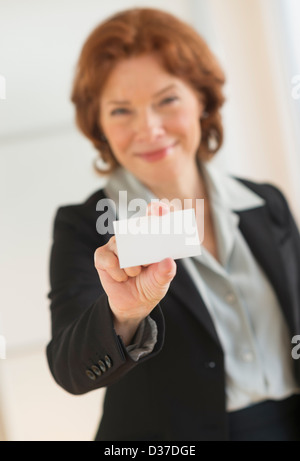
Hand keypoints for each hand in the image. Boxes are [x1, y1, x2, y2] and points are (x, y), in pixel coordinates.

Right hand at [94, 202, 176, 343]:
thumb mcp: (161, 281)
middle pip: (135, 229)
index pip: (153, 218)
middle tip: (147, 261)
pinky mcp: (102, 255)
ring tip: (135, 274)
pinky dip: (118, 272)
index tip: (160, 208)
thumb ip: (165, 272)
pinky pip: (109, 260)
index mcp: (150, 237)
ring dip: (131, 266)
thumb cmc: (150, 285)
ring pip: (122, 248)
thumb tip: (168, 262)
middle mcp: (132, 237)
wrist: (134, 304)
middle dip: (142, 240)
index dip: (157, 210)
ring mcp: (116, 244)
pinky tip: (122, 278)